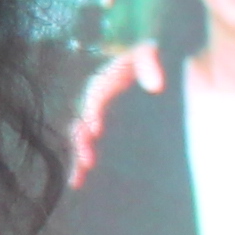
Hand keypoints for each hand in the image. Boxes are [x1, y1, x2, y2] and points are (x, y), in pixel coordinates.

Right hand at [68, 42, 163, 184]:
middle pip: (82, 123)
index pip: (94, 97)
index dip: (93, 111)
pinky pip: (90, 146)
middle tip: (88, 161)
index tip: (96, 127)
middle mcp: (94, 101)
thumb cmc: (149, 57)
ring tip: (78, 180)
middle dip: (82, 143)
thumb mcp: (149, 53)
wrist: (155, 64)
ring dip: (78, 158)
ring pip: (82, 140)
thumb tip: (157, 86)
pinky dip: (82, 163)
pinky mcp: (104, 128)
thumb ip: (149, 64)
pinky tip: (79, 181)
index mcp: (103, 82)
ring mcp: (98, 117)